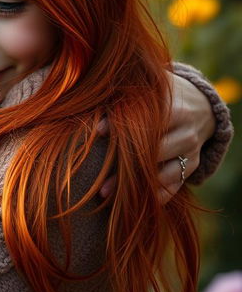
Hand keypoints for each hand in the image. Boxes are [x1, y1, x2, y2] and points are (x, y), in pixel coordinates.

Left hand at [100, 72, 216, 201]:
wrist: (201, 105)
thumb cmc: (160, 95)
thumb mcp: (149, 87)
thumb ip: (126, 92)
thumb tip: (90, 97)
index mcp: (173, 106)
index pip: (147, 117)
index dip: (121, 124)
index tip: (97, 132)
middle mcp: (186, 129)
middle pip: (153, 150)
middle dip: (123, 164)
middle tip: (97, 179)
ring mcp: (191, 149)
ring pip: (164, 172)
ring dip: (134, 186)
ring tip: (105, 194)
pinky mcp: (193, 164)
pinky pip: (175, 184)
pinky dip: (155, 195)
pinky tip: (132, 205)